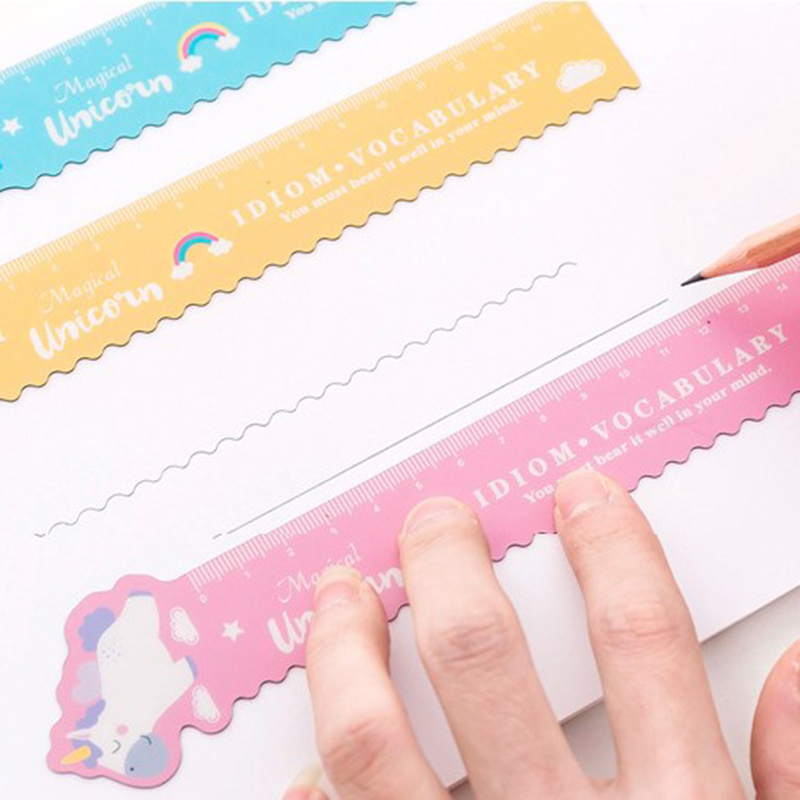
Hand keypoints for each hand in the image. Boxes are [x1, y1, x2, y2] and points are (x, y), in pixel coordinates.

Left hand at [283, 470, 799, 799]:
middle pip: (479, 658)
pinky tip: (309, 751)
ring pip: (370, 737)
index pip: (640, 640)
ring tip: (340, 594)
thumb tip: (797, 674)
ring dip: (345, 647)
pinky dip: (311, 783)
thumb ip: (787, 781)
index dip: (610, 550)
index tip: (579, 497)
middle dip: (447, 567)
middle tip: (433, 521)